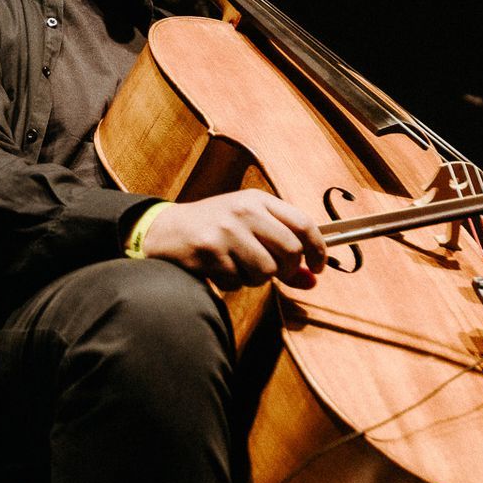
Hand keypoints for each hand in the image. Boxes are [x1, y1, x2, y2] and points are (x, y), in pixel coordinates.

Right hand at [139, 190, 326, 289]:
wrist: (165, 229)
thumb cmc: (214, 230)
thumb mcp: (249, 229)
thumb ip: (281, 251)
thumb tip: (312, 281)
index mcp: (258, 199)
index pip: (304, 223)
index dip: (318, 250)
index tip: (318, 267)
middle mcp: (244, 210)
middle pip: (290, 251)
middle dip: (288, 271)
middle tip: (276, 274)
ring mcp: (227, 230)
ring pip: (266, 271)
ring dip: (256, 279)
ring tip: (239, 269)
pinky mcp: (210, 250)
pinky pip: (238, 281)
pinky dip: (232, 283)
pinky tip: (218, 269)